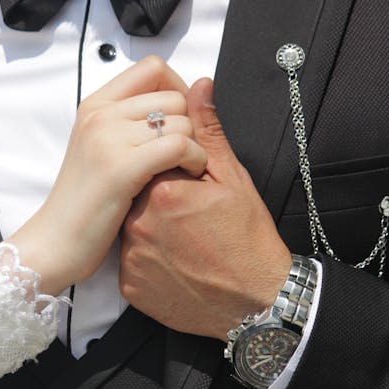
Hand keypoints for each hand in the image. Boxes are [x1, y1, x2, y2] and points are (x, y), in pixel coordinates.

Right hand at [9, 56, 206, 295]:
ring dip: (195, 146)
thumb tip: (183, 97)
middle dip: (190, 123)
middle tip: (185, 153)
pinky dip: (195, 160)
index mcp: (96, 105)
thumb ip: (133, 122)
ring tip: (186, 168)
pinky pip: (179, 146)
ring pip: (180, 121)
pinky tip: (188, 175)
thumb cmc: (86, 202)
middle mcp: (101, 115)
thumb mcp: (104, 151)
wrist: (55, 241)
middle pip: (173, 95)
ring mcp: (108, 139)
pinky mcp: (121, 168)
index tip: (179, 120)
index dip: (178, 88)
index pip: (152, 67)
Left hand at [120, 78, 291, 339]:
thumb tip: (197, 86)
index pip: (151, 162)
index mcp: (162, 191)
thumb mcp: (233, 178)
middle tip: (192, 217)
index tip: (194, 187)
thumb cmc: (249, 239)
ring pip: (133, 228)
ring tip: (187, 240)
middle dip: (161, 198)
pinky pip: (132, 262)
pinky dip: (150, 259)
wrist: (256, 302)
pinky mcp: (131, 285)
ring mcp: (132, 258)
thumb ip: (208, 131)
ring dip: (154, 228)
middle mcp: (139, 223)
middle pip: (138, 194)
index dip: (174, 171)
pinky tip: (178, 263)